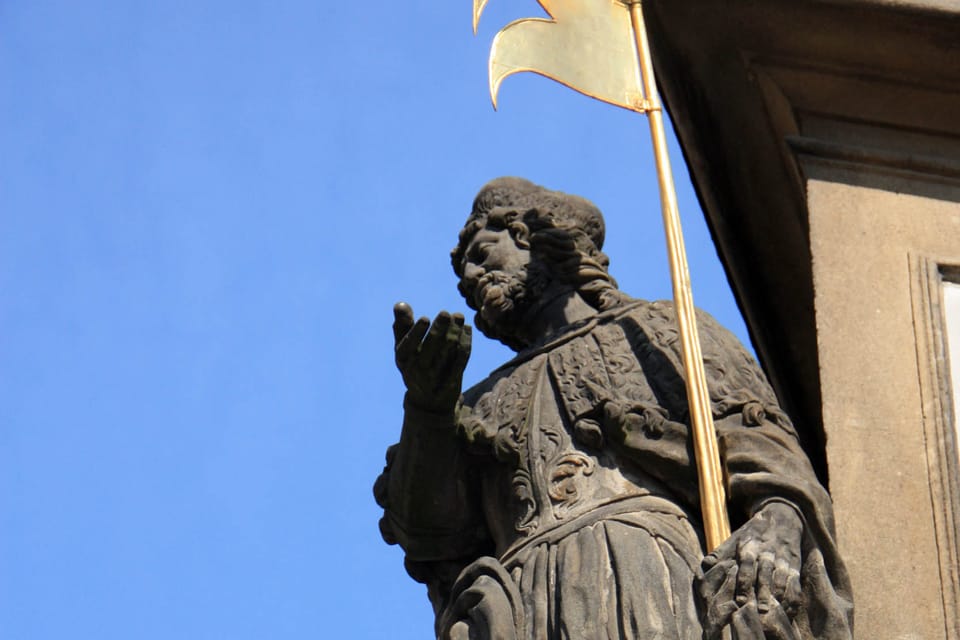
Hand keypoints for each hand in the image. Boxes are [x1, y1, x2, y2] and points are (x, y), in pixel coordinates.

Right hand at [393, 302, 470, 413]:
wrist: (428, 400)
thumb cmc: (413, 364)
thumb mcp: (403, 348)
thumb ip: (401, 325)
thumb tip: (400, 304)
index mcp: (403, 360)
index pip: (409, 346)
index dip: (416, 333)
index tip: (425, 319)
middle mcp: (418, 370)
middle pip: (431, 348)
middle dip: (439, 330)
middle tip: (446, 313)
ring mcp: (436, 377)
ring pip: (448, 352)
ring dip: (455, 333)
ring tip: (459, 316)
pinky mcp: (453, 380)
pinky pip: (461, 359)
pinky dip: (465, 343)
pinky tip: (467, 328)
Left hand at [699, 501, 802, 638]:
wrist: (781, 519)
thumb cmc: (752, 534)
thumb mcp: (735, 538)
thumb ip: (720, 552)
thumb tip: (706, 565)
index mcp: (749, 546)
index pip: (746, 565)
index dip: (744, 582)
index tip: (741, 600)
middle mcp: (767, 553)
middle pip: (765, 575)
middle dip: (763, 593)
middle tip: (759, 611)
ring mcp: (782, 560)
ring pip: (781, 581)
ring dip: (778, 598)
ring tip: (773, 614)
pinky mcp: (794, 567)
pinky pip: (795, 585)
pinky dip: (792, 600)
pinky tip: (786, 612)